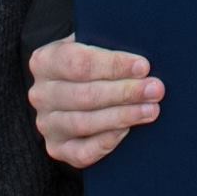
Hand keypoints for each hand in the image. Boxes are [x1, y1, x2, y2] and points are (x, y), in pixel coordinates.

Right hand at [28, 36, 161, 168]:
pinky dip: (106, 142)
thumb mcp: (94, 43)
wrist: (77, 88)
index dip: (113, 65)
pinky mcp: (57, 148)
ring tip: (151, 110)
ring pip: (84, 123)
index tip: (144, 66)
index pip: (79, 63)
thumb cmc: (93, 62)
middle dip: (125, 92)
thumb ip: (110, 44)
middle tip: (155, 89)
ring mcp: (47, 124)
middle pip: (85, 95)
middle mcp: (41, 94)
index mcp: (46, 61)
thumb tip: (140, 58)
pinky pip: (82, 152)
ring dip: (122, 116)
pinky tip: (127, 130)